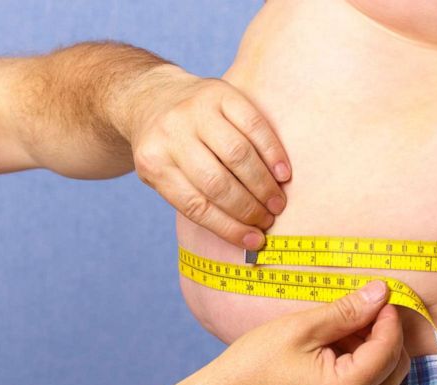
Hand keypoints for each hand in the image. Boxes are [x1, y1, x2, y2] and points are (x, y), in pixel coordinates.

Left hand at [125, 64, 290, 249]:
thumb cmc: (166, 149)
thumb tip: (244, 235)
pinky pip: (253, 125)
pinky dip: (272, 152)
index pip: (196, 205)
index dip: (229, 227)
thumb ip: (194, 200)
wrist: (153, 97)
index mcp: (154, 162)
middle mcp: (172, 133)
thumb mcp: (163, 175)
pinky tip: (283, 174)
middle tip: (268, 220)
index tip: (254, 240)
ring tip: (277, 203)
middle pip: (218, 182)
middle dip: (248, 208)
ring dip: (263, 185)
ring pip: (238, 154)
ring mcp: (196, 110)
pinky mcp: (220, 92)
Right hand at [204, 281, 409, 384]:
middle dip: (386, 336)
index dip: (389, 319)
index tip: (380, 295)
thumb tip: (381, 293)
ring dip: (373, 350)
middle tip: (365, 308)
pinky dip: (360, 367)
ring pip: (383, 381)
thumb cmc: (253, 366)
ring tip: (342, 326)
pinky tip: (334, 347)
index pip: (388, 351)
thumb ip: (347, 311)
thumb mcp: (301, 328)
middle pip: (394, 369)